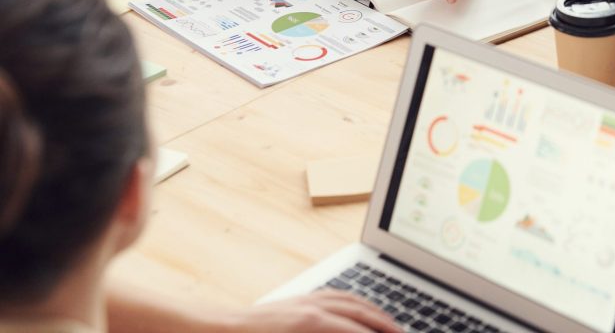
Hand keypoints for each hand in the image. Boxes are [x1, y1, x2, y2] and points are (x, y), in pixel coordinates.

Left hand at [219, 290, 402, 331]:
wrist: (213, 332)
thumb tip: (354, 332)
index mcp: (312, 324)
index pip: (360, 330)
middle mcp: (313, 308)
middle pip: (362, 313)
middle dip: (386, 324)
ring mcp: (306, 300)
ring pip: (351, 301)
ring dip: (374, 312)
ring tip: (390, 323)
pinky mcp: (297, 300)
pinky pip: (335, 296)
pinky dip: (354, 302)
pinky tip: (358, 308)